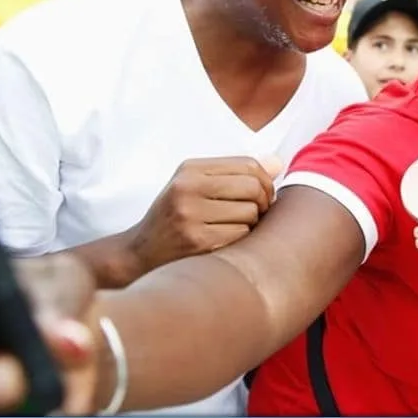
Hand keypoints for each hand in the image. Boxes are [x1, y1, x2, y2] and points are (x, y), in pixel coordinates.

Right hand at [123, 155, 282, 274]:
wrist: (139, 253)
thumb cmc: (176, 217)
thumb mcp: (196, 186)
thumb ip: (236, 174)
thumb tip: (278, 164)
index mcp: (190, 170)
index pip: (248, 164)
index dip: (266, 181)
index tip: (264, 195)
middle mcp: (188, 188)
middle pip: (253, 188)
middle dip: (264, 202)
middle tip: (257, 214)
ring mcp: (190, 215)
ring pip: (250, 213)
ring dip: (252, 224)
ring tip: (236, 227)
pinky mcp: (196, 241)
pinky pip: (241, 235)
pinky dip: (241, 240)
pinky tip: (226, 241)